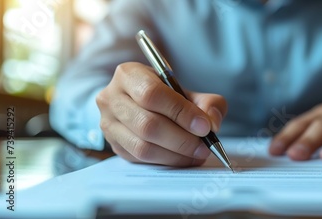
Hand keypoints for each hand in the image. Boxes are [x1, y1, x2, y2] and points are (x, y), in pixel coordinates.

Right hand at [96, 62, 226, 165]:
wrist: (140, 103)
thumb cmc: (165, 95)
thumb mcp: (186, 90)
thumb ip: (206, 102)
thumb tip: (212, 122)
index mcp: (128, 74)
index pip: (152, 94)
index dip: (181, 112)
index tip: (205, 126)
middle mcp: (112, 98)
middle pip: (147, 124)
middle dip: (182, 139)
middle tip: (205, 145)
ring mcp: (109, 125)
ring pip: (143, 147)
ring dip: (176, 154)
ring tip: (198, 153)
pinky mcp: (114, 146)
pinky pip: (141, 160)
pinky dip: (168, 161)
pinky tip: (184, 158)